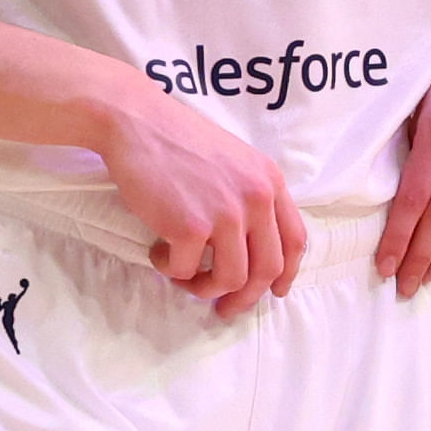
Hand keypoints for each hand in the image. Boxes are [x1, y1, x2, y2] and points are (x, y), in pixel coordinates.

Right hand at [91, 78, 305, 311]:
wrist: (136, 121)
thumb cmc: (176, 139)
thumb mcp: (234, 160)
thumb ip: (249, 196)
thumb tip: (248, 247)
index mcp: (269, 181)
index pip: (294, 241)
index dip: (286, 274)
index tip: (273, 292)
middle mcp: (256, 198)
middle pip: (266, 269)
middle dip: (245, 298)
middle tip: (224, 309)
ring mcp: (226, 213)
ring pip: (230, 278)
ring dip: (204, 288)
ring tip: (184, 276)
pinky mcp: (190, 226)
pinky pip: (186, 271)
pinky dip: (170, 270)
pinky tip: (158, 253)